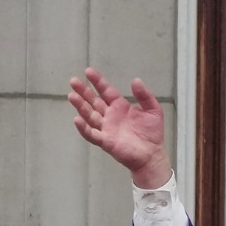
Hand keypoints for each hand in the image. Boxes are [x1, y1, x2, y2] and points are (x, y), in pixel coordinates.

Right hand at [68, 67, 170, 188]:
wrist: (153, 154)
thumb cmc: (152, 133)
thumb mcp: (153, 111)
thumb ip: (145, 96)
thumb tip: (136, 80)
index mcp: (120, 107)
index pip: (106, 91)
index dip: (98, 81)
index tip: (88, 71)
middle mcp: (110, 116)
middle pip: (94, 101)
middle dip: (83, 91)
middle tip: (73, 81)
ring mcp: (106, 128)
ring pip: (90, 115)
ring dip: (80, 106)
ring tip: (72, 95)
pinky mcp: (105, 141)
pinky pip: (92, 134)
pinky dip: (84, 128)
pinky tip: (77, 119)